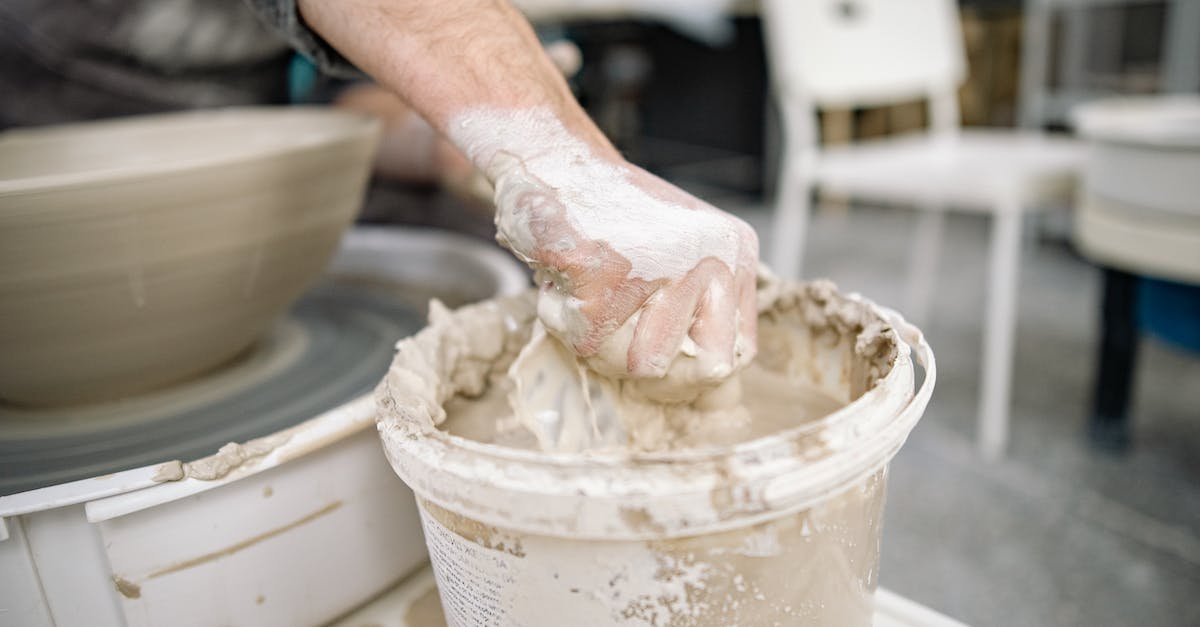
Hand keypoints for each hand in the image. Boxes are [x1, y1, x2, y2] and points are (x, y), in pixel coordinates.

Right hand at [475, 111, 758, 387]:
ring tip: (587, 296)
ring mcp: (663, 266)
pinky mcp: (607, 278)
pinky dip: (563, 321)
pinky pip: (589, 346)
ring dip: (603, 346)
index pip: (741, 351)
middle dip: (659, 371)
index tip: (660, 354)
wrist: (550, 156)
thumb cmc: (609, 214)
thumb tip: (715, 395)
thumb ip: (700, 313)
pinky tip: (562, 281)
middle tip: (619, 335)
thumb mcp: (678, 251)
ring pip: (644, 366)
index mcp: (736, 251)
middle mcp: (713, 256)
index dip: (697, 367)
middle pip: (706, 369)